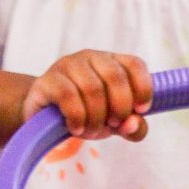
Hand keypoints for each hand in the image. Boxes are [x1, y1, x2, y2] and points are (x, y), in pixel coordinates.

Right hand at [22, 51, 151, 140]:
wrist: (45, 117)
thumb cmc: (86, 114)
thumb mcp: (114, 123)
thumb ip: (133, 127)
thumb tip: (133, 124)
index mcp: (112, 62)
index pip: (134, 64)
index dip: (143, 88)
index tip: (140, 110)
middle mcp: (90, 57)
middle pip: (115, 76)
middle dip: (120, 107)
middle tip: (114, 124)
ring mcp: (67, 65)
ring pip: (92, 88)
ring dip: (96, 117)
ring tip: (92, 130)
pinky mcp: (47, 80)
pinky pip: (68, 96)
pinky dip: (77, 117)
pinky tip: (76, 128)